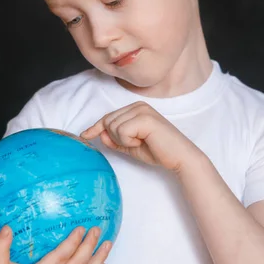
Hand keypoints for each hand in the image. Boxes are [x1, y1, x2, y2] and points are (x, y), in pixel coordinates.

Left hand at [80, 101, 197, 172]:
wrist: (179, 157)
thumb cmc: (158, 151)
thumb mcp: (130, 146)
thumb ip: (115, 140)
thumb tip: (99, 134)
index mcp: (135, 108)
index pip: (109, 117)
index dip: (96, 127)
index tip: (85, 135)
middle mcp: (138, 105)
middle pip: (108, 121)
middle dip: (116, 138)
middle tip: (137, 143)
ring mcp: (142, 110)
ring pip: (113, 127)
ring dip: (124, 140)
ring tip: (142, 142)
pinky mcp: (145, 118)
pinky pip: (121, 131)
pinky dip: (129, 141)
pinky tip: (143, 141)